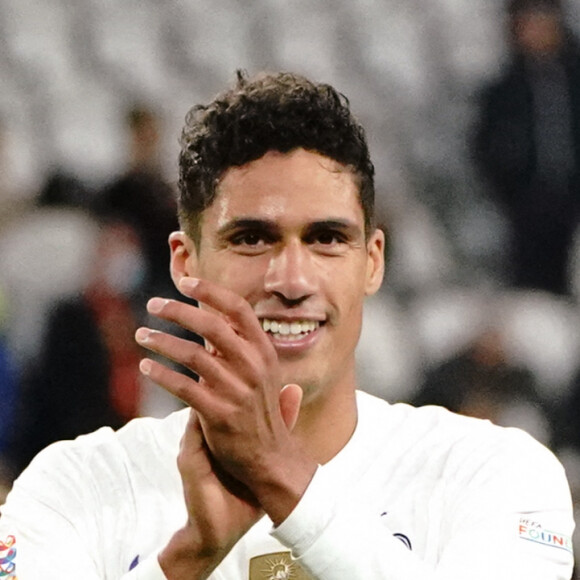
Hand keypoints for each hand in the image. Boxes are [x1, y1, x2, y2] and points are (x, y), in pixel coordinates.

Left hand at [136, 277, 315, 573]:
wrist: (271, 458)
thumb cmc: (260, 410)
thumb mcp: (260, 373)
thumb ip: (239, 346)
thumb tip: (211, 316)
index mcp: (264, 351)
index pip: (238, 310)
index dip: (211, 292)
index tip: (186, 282)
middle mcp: (254, 367)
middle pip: (212, 326)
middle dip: (179, 311)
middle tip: (154, 305)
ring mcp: (238, 391)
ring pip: (193, 355)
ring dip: (163, 341)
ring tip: (142, 335)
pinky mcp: (219, 415)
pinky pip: (183, 388)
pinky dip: (161, 374)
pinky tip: (145, 367)